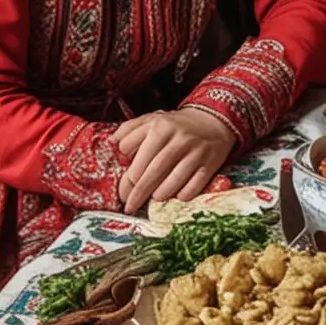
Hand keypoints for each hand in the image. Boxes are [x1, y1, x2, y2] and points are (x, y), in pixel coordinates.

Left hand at [112, 108, 237, 213]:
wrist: (214, 120)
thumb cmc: (175, 125)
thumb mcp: (152, 119)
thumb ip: (129, 129)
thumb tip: (111, 145)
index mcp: (159, 128)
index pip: (136, 162)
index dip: (126, 178)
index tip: (122, 189)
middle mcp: (178, 140)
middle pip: (151, 175)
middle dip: (137, 194)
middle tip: (130, 205)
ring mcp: (195, 153)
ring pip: (172, 184)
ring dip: (159, 195)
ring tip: (153, 198)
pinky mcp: (210, 165)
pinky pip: (193, 188)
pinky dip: (182, 195)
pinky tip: (176, 195)